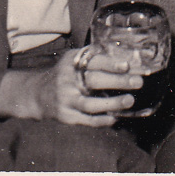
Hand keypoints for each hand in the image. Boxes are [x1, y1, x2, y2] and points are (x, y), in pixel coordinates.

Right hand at [0, 49, 139, 125]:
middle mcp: (66, 79)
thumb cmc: (64, 75)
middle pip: (94, 80)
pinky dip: (102, 120)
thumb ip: (94, 56)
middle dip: (117, 81)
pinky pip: (86, 120)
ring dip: (112, 103)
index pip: (93, 61)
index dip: (111, 63)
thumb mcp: (73, 60)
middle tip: (137, 82)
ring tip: (129, 101)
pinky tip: (115, 118)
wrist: (37, 95)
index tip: (127, 65)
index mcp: (71, 62)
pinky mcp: (65, 116)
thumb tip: (124, 55)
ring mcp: (65, 99)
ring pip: (90, 104)